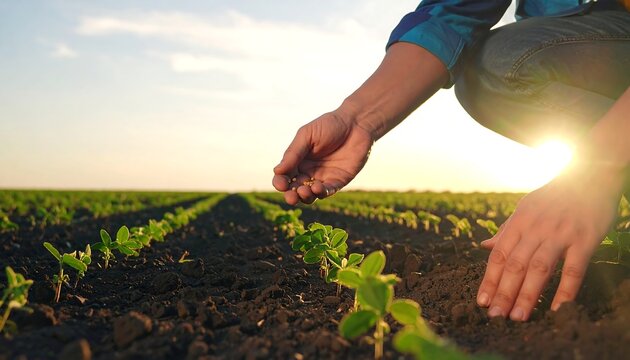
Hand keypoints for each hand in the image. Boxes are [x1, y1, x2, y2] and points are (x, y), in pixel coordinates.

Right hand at [272, 111, 373, 204]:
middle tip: (291, 197)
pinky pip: (328, 191)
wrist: (356, 123)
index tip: (280, 184)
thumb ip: (293, 153)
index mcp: (298, 160)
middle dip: (291, 195)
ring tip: (304, 191)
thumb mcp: (307, 135)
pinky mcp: (338, 181)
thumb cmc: (329, 125)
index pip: (285, 176)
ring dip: (305, 197)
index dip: (280, 183)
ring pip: (311, 195)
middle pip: (295, 189)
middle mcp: (309, 172)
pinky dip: (321, 192)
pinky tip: (318, 188)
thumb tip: (277, 171)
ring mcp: (323, 178)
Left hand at [476, 161, 625, 320]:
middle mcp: (536, 228)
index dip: (490, 280)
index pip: (500, 255)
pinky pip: (573, 268)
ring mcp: (560, 233)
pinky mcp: (585, 238)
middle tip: (495, 316)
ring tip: (518, 317)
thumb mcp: (526, 207)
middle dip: (503, 292)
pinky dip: (565, 290)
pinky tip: (557, 308)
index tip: (482, 301)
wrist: (591, 174)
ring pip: (539, 268)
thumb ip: (506, 230)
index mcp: (520, 221)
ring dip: (527, 295)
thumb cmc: (555, 195)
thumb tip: (484, 247)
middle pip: (515, 265)